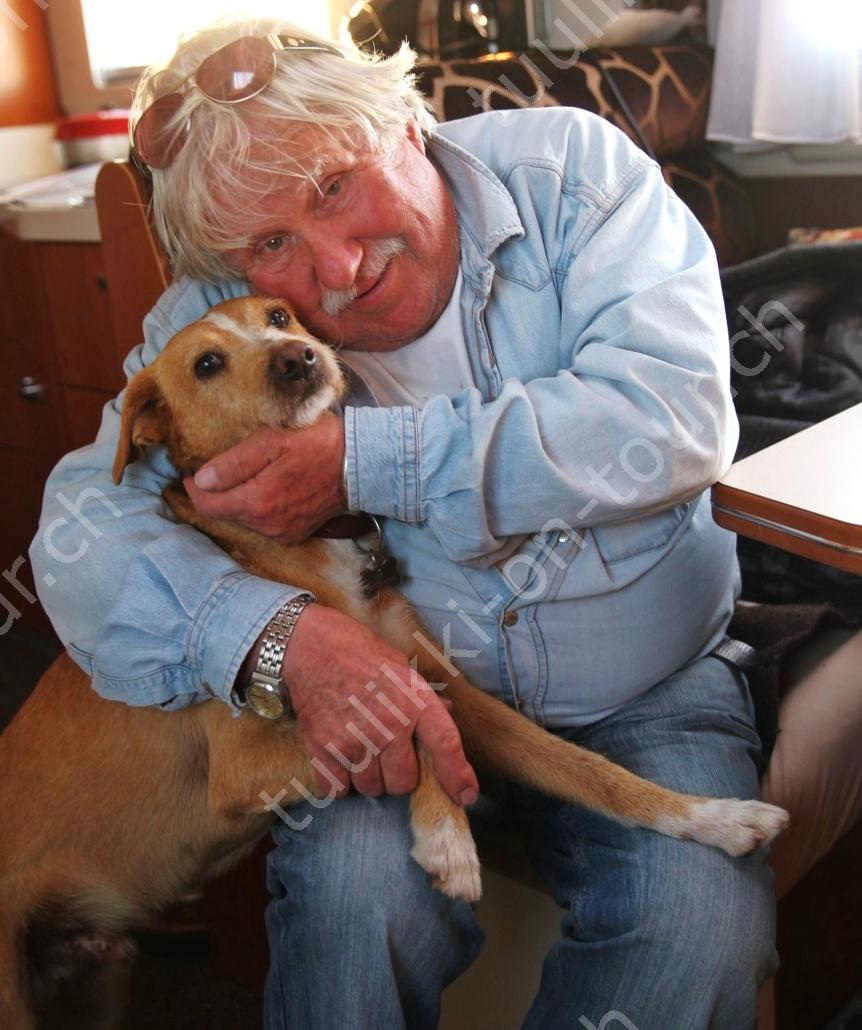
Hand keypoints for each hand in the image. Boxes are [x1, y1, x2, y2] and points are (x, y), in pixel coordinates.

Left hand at [184, 416, 345, 541]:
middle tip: (221, 469)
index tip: (192, 474)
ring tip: (250, 475)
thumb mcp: (270, 441)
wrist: (359, 464)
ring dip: (239, 499)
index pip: (208, 505)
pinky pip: (264, 524)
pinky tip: (270, 488)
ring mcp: (282, 532)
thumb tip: (201, 479)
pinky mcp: (295, 534)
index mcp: (257, 502)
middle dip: (217, 493)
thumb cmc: (317, 444)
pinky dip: (259, 508)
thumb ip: (233, 463)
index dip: (194, 489)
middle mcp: (267, 524)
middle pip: (225, 513)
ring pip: (244, 518)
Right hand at [283, 604, 478, 804]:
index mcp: (414, 701)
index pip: (446, 745)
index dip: (458, 776)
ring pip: (371, 789)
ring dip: (368, 778)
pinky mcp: (324, 750)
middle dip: (398, 776)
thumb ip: (423, 696)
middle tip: (386, 754)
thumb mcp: (401, 668)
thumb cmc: (359, 653)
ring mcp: (356, 740)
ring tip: (360, 749)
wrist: (311, 648)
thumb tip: (447, 710)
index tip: (466, 795)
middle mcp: (390, 725)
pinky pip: (338, 789)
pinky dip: (339, 780)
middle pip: (404, 783)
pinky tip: (339, 756)